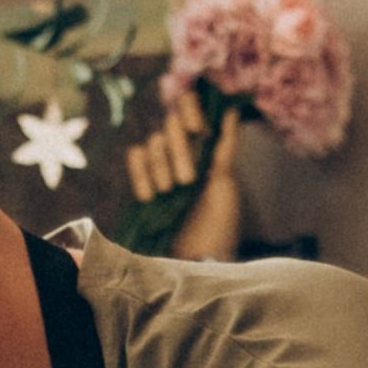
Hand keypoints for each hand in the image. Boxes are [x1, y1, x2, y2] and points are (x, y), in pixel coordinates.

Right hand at [124, 90, 243, 259]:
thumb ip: (225, 144)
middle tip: (187, 181)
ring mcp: (162, 166)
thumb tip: (232, 107)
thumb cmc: (217, 225)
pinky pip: (135, 157)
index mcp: (206, 148)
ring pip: (153, 143)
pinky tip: (152, 195)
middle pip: (171, 125)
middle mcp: (183, 151)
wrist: (194, 260)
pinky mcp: (143, 181)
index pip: (192, 109)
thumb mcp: (225, 183)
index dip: (191, 109)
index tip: (198, 128)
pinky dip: (142, 173)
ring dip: (162, 168)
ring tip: (172, 194)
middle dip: (179, 152)